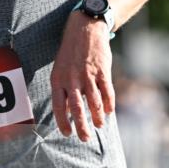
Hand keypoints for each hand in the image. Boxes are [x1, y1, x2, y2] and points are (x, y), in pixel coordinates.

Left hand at [50, 11, 115, 141]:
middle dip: (81, 126)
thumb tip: (67, 111)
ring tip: (99, 125)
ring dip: (97, 117)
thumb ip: (65, 90)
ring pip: (94, 102)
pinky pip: (107, 91)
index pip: (59, 106)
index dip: (63, 122)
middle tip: (85, 138)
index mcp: (58, 80)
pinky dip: (109, 103)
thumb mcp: (61, 70)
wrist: (85, 29)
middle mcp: (72, 79)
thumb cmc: (71, 53)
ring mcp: (88, 75)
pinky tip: (109, 112)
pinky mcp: (102, 70)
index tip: (67, 133)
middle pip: (77, 109)